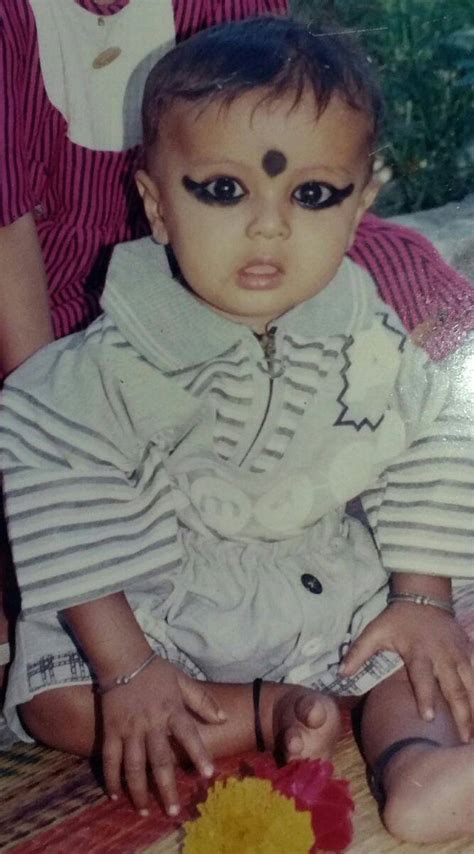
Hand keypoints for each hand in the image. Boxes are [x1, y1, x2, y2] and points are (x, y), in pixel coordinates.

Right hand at [101, 656, 224, 814]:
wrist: (122, 658)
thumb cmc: (156, 671)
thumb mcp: (182, 680)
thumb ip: (202, 700)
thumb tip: (223, 718)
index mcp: (171, 709)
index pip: (188, 733)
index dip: (199, 753)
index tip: (208, 774)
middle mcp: (150, 722)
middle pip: (159, 759)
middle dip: (167, 786)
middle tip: (173, 810)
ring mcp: (128, 728)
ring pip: (133, 765)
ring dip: (139, 790)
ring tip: (145, 810)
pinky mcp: (110, 730)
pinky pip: (110, 758)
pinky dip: (112, 778)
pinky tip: (116, 795)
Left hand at [340, 603, 473, 741]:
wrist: (424, 598)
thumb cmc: (398, 619)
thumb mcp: (375, 632)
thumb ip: (358, 652)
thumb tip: (341, 673)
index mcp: (419, 652)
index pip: (423, 677)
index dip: (426, 697)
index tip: (429, 718)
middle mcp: (442, 656)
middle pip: (455, 687)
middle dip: (461, 713)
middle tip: (462, 739)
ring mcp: (459, 655)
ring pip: (472, 684)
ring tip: (472, 735)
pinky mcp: (469, 652)